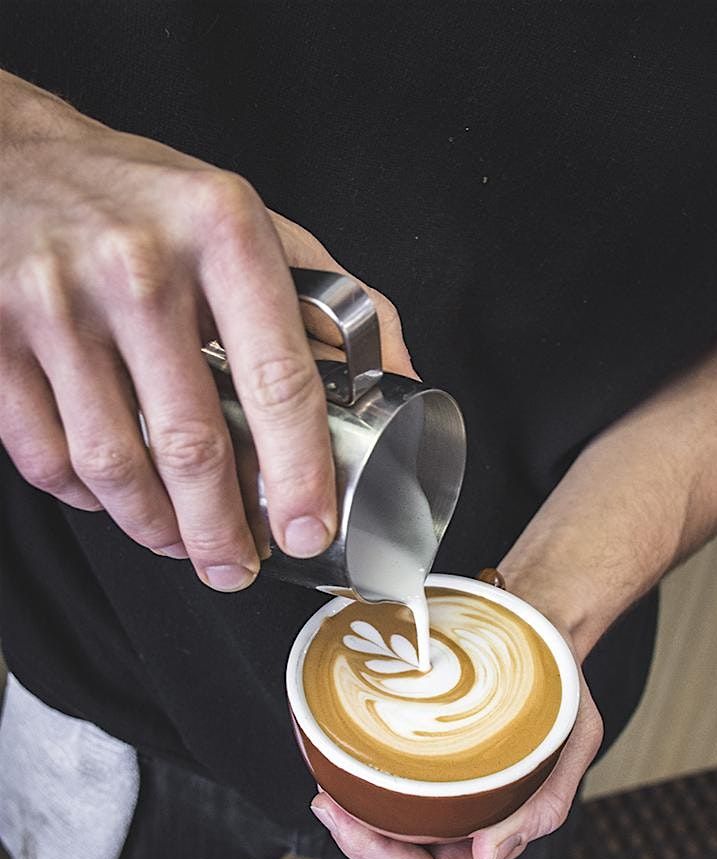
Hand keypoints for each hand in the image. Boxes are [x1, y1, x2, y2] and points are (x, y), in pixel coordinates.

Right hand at [0, 70, 413, 589]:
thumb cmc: (144, 200)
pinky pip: (46, 456)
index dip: (301, 473)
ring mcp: (55, 304)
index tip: (307, 529)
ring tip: (182, 543)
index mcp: (221, 232)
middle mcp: (137, 266)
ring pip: (114, 465)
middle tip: (239, 568)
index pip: (279, 380)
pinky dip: (86, 498)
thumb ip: (330, 295)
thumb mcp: (247, 221)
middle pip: (192, 445)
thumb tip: (403, 377)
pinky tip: (116, 499)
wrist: (12, 158)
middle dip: (224, 532)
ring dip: (155, 528)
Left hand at [310, 628, 602, 858]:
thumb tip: (486, 855)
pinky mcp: (421, 768)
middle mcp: (464, 826)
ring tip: (327, 785)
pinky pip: (379, 795)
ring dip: (348, 821)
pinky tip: (340, 761)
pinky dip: (356, 788)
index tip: (356, 818)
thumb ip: (545, 802)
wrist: (541, 634)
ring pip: (381, 838)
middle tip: (325, 801)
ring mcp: (440, 800)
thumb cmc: (560, 687)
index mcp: (499, 835)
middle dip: (355, 846)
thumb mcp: (574, 738)